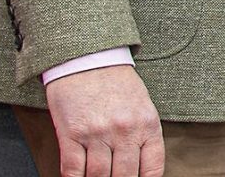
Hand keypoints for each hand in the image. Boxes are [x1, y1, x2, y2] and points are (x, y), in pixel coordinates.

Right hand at [44, 65, 162, 176]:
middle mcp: (124, 131)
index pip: (152, 168)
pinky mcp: (71, 134)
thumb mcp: (142, 105)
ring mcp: (97, 134)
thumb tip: (139, 166)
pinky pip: (72, 170)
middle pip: (124, 176)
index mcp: (147, 124)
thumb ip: (142, 135)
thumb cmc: (116, 82)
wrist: (89, 59)